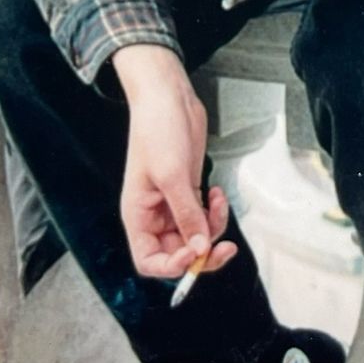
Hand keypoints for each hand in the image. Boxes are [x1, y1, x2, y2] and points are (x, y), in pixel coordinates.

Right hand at [112, 45, 237, 278]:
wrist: (168, 97)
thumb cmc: (157, 130)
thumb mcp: (171, 175)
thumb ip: (186, 215)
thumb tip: (200, 249)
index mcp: (138, 216)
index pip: (150, 261)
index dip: (173, 266)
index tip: (195, 253)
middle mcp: (154, 215)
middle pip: (178, 253)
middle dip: (202, 252)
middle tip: (225, 247)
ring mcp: (172, 203)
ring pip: (195, 235)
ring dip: (213, 227)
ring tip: (217, 201)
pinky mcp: (189, 189)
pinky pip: (203, 215)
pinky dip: (214, 211)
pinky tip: (216, 192)